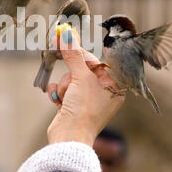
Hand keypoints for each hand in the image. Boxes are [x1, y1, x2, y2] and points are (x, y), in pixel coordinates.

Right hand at [46, 30, 125, 146]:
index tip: (65, 41)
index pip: (95, 61)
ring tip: (66, 98)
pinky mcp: (73, 106)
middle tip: (68, 79)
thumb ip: (73, 54)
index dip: (79, 54)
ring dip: (64, 86)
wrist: (69, 138)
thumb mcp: (80, 77)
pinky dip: (58, 93)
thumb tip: (66, 33)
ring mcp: (87, 101)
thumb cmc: (83, 109)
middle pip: (80, 70)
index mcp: (113, 87)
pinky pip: (63, 90)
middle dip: (71, 77)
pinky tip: (58, 101)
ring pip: (70, 79)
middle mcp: (102, 93)